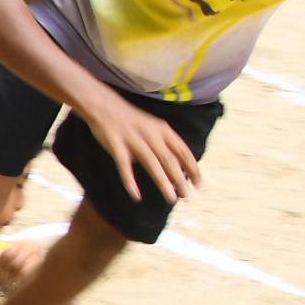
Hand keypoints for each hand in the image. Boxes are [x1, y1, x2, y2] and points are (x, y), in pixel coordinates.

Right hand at [80, 98, 203, 208]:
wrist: (105, 106)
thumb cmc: (132, 121)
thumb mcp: (154, 129)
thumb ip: (165, 146)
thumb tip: (179, 168)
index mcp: (163, 131)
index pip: (184, 152)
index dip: (193, 169)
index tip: (200, 186)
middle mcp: (152, 135)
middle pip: (170, 160)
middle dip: (181, 179)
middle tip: (188, 196)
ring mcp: (134, 140)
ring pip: (152, 163)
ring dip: (163, 181)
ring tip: (171, 197)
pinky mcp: (116, 145)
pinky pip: (124, 166)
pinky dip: (130, 181)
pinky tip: (136, 195)